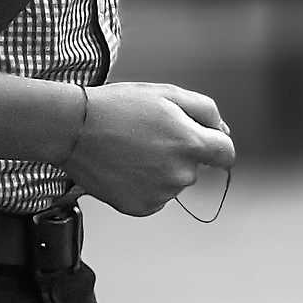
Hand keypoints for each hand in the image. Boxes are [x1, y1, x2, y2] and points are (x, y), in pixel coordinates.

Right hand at [61, 82, 235, 217]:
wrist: (76, 130)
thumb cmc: (120, 108)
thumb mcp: (169, 94)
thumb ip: (206, 111)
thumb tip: (223, 130)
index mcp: (191, 144)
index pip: (226, 154)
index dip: (216, 144)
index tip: (204, 141)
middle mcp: (180, 175)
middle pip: (195, 167)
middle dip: (181, 152)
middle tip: (150, 135)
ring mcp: (160, 195)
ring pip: (174, 182)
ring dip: (162, 169)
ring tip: (134, 149)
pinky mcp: (141, 208)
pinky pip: (156, 197)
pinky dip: (146, 185)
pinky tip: (127, 167)